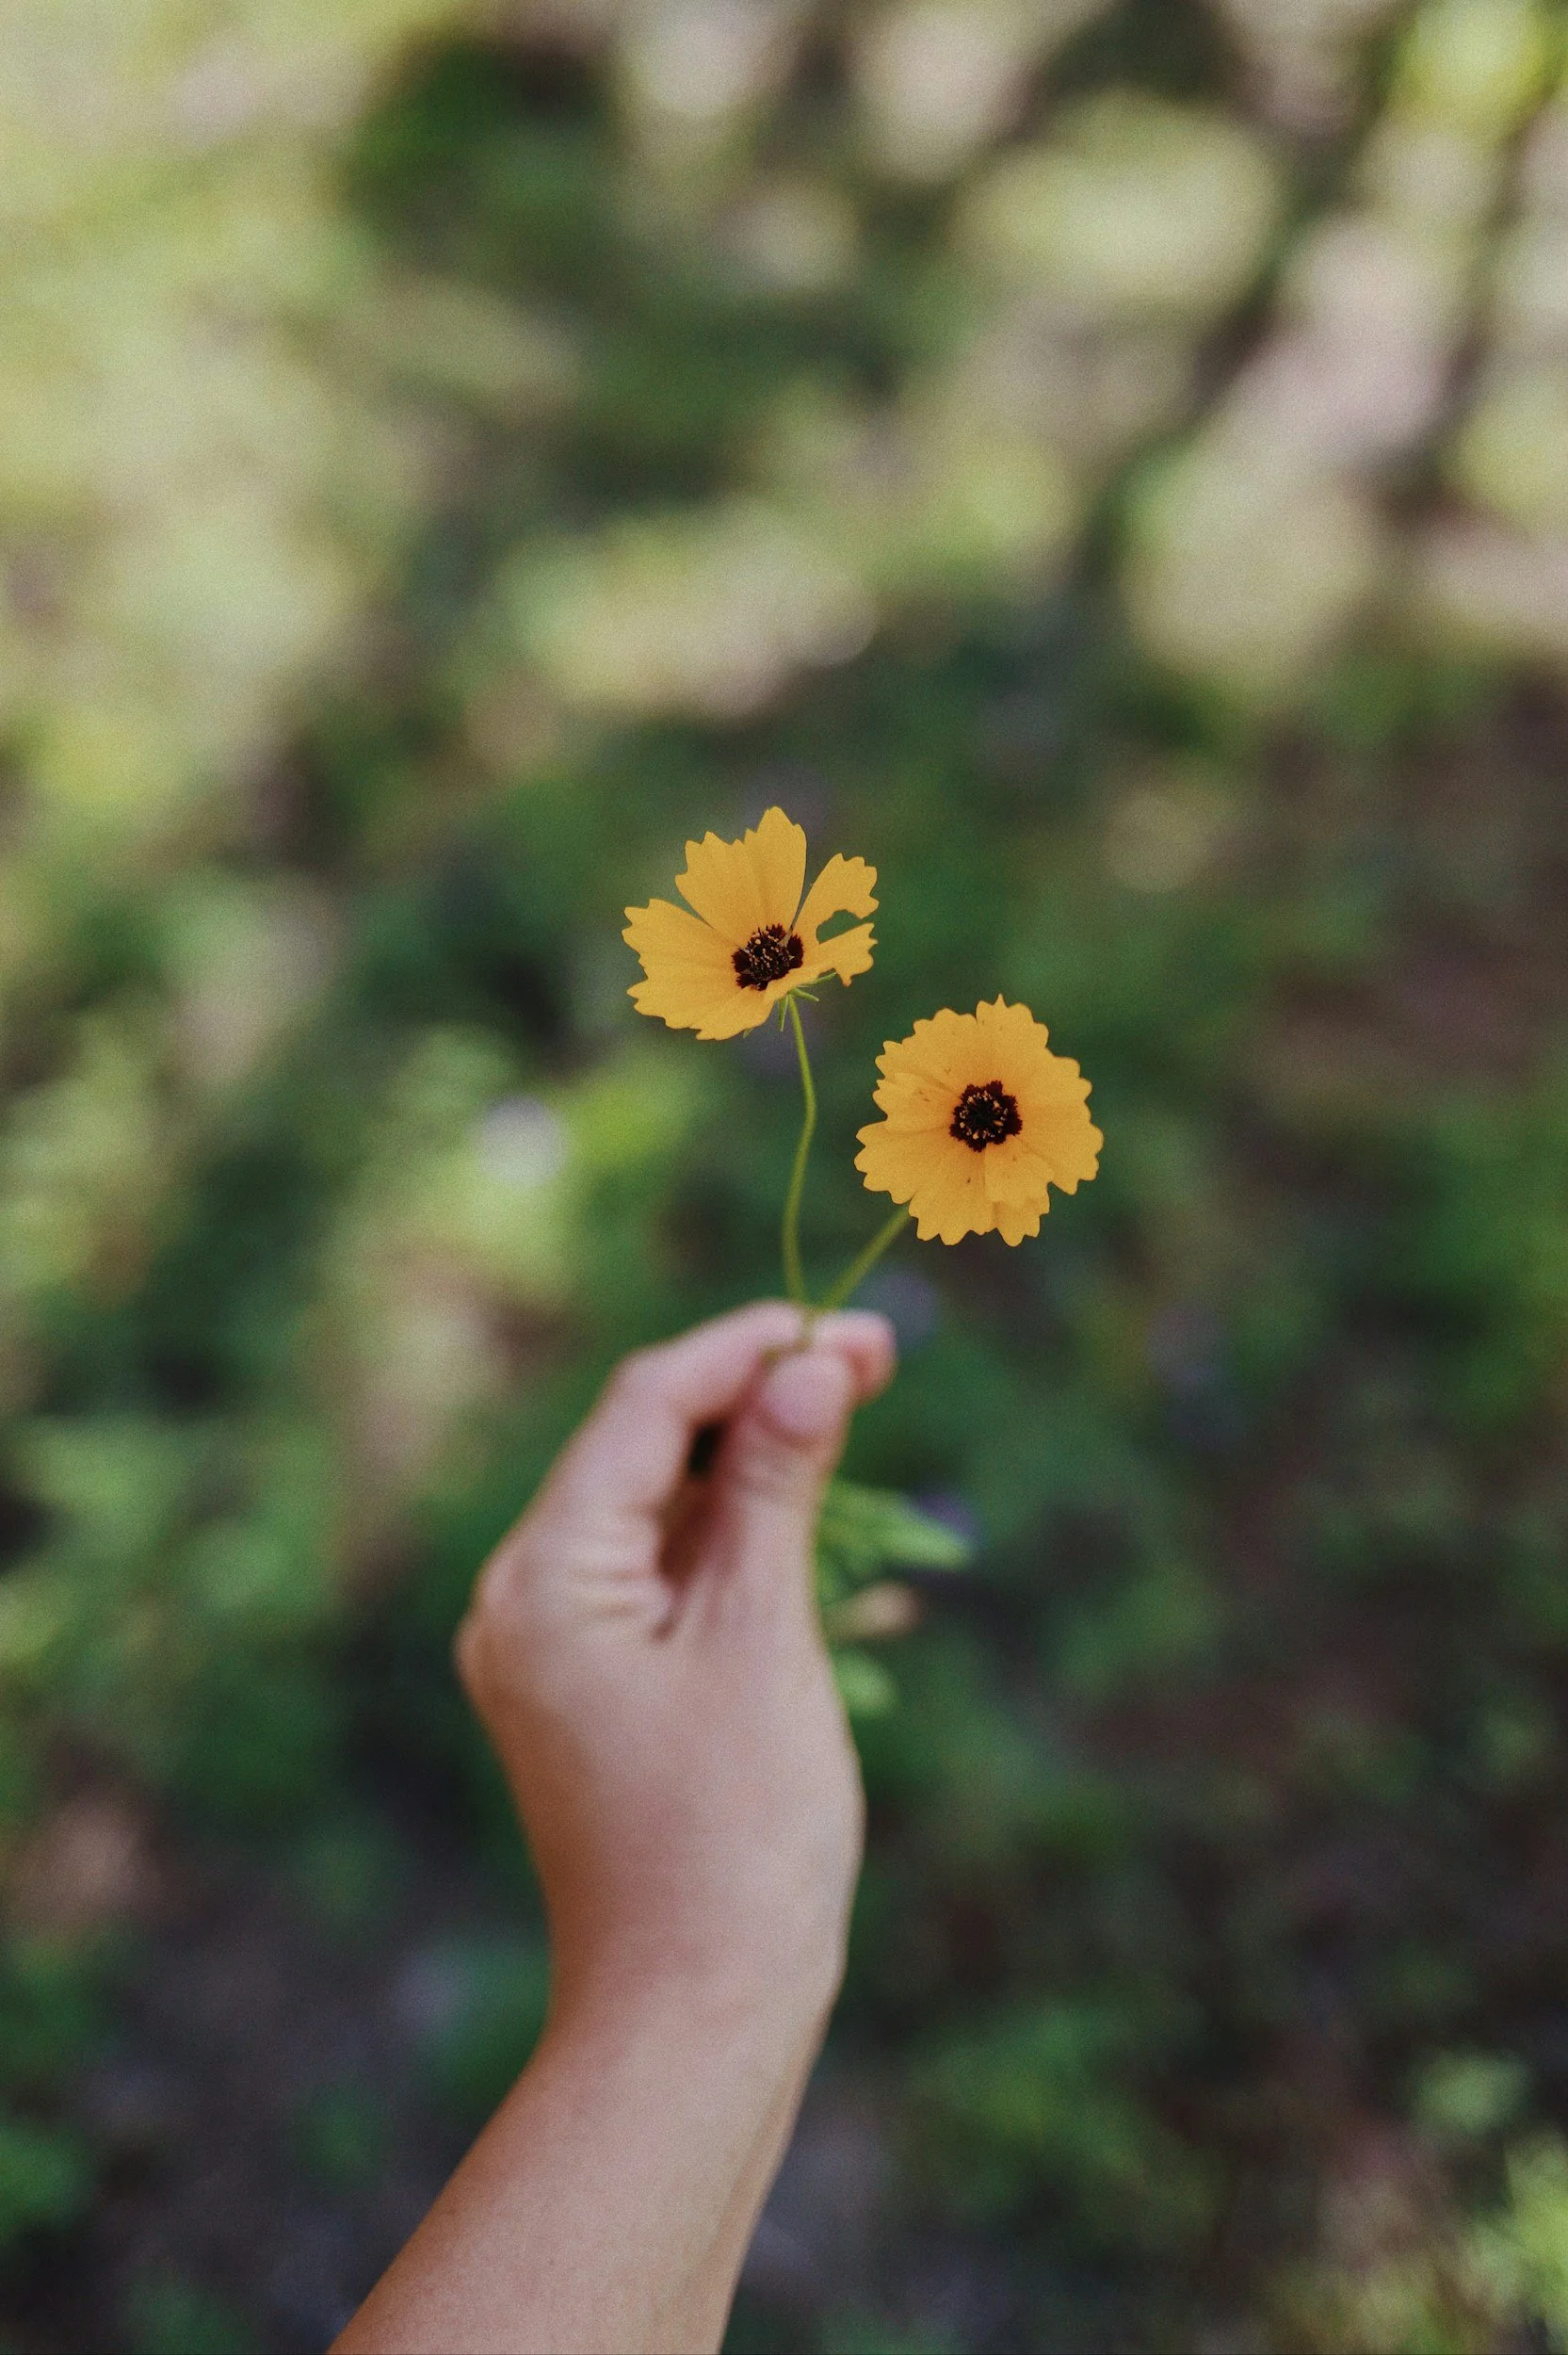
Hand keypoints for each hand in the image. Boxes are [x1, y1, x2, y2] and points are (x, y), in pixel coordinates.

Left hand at [456, 1300, 896, 2036]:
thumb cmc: (735, 1832)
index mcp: (543, 1576)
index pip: (643, 1406)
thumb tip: (808, 1361)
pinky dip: (728, 1537)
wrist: (692, 2016)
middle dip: (753, 1396)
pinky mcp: (588, 1689)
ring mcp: (549, 1648)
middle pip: (640, 1447)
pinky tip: (807, 1512)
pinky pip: (655, 1575)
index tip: (852, 1326)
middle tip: (874, 1358)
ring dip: (747, 1461)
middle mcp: (522, 1599)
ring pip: (652, 1508)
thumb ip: (775, 1483)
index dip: (749, 1349)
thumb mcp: (763, 1634)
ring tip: (854, 1411)